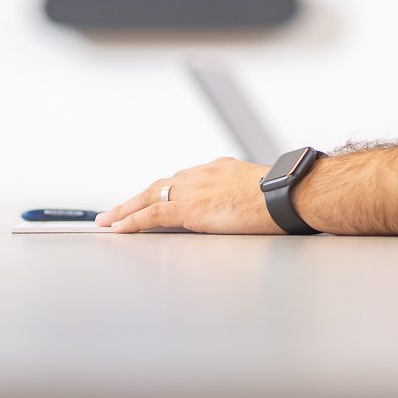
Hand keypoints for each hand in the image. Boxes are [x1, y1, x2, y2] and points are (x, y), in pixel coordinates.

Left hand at [99, 158, 279, 233]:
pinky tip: (119, 228)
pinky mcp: (190, 207)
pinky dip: (133, 219)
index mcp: (219, 170)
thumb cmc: (285, 197)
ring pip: (149, 197)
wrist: (288, 194)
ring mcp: (194, 189)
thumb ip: (244, 198)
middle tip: (118, 210)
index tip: (151, 199)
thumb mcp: (261, 192)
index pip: (183, 181)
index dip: (163, 191)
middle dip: (137, 198)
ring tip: (109, 220)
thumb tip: (247, 210)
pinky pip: (152, 213)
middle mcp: (202, 174)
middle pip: (160, 185)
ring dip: (126, 209)